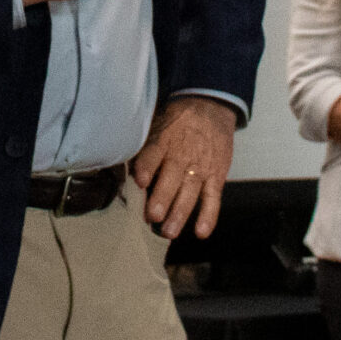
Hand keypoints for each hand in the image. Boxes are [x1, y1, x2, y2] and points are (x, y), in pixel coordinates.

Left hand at [132, 95, 235, 239]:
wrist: (211, 107)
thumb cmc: (176, 123)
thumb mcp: (157, 126)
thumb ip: (144, 149)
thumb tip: (123, 172)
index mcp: (164, 141)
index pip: (154, 153)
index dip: (147, 167)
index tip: (139, 181)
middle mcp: (182, 155)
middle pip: (172, 178)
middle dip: (163, 198)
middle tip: (153, 217)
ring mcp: (201, 168)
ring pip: (190, 192)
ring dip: (180, 213)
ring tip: (169, 232)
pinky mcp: (216, 176)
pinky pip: (213, 198)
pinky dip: (209, 216)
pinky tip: (201, 232)